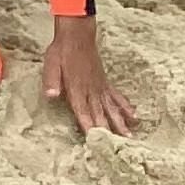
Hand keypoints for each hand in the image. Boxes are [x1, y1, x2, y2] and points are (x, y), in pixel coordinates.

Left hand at [41, 15, 134, 133]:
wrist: (77, 36)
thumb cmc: (61, 52)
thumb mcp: (51, 64)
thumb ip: (51, 81)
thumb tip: (50, 96)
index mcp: (77, 88)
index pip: (83, 112)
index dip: (89, 126)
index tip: (95, 140)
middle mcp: (91, 91)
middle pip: (100, 114)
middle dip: (108, 131)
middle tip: (118, 147)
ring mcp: (100, 87)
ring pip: (112, 109)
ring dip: (121, 123)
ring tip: (130, 138)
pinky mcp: (105, 83)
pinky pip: (117, 97)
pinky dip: (126, 107)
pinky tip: (134, 117)